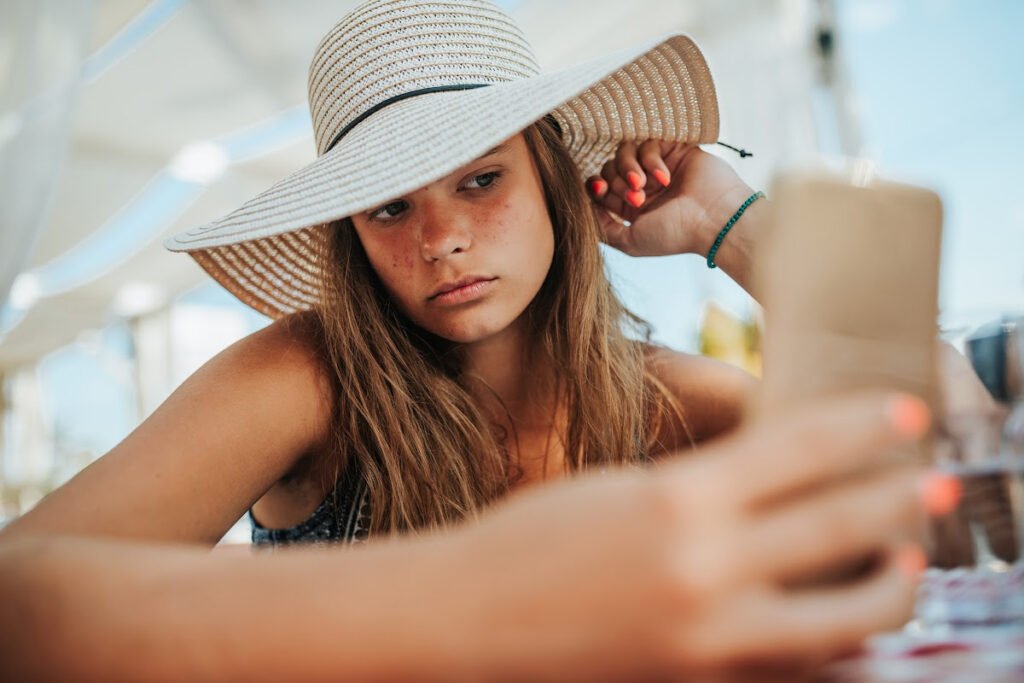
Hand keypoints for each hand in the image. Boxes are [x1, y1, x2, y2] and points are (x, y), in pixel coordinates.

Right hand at [446, 392, 939, 681]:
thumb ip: (702, 488)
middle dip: (900, 496)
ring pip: (841, 617)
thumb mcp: (618, 489)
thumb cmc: (527, 540)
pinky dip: (837, 646)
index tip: (903, 411)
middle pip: (835, 524)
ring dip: (890, 585)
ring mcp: (708, 636)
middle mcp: (702, 567)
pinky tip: (852, 627)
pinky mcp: (701, 682)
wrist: (469, 621)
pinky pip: (796, 667)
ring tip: (910, 560)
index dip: (860, 424)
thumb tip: (777, 480)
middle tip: (940, 479)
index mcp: (674, 500)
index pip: (796, 446)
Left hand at [585, 141, 754, 257]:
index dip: (595, 186)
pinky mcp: (673, 149)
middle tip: (636, 197)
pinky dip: (650, 159)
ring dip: (629, 168)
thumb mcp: (630, 242)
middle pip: (609, 168)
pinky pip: (647, 142)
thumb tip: (584, 209)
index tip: (599, 190)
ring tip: (644, 185)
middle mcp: (644, 185)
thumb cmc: (675, 234)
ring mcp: (657, 167)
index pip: (601, 187)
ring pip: (623, 152)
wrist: (714, 220)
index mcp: (632, 207)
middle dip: (616, 182)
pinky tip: (664, 177)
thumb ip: (603, 229)